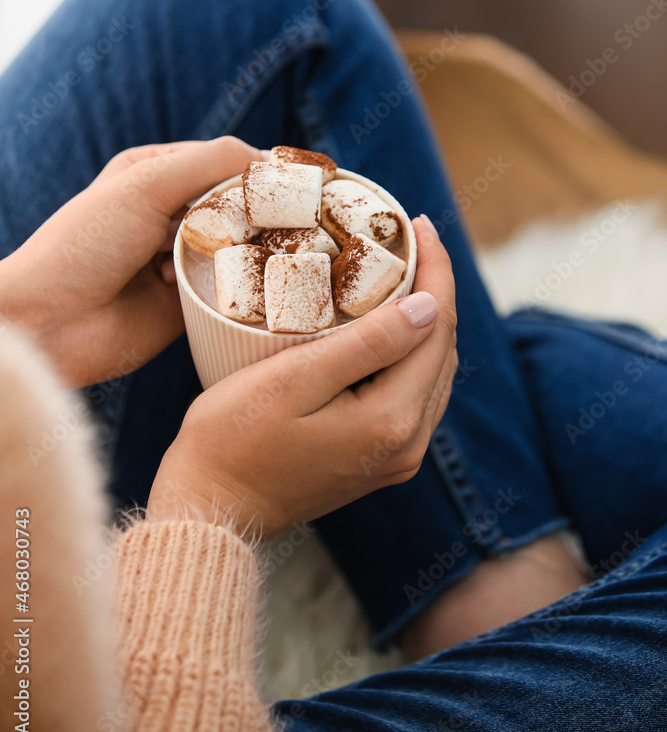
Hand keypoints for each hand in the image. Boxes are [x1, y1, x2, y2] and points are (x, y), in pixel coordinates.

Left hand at [0, 137, 261, 386]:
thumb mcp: (146, 184)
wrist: (50, 325)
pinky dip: (230, 288)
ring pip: (239, 248)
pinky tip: (208, 290)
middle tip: (255, 228)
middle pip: (238, 207)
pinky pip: (231, 290)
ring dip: (236, 254)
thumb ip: (210, 163)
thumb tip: (272, 159)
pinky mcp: (192, 303)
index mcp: (157, 173)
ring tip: (217, 260)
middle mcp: (172, 213)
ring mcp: (183, 260)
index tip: (286, 186)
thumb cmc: (87, 244)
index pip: (226, 162)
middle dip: (250, 217)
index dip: (256, 173)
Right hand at [147, 216, 456, 537]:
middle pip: (440, 349)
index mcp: (392, 421)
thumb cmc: (234, 438)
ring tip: (404, 271)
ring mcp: (396, 456)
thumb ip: (366, 345)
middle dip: (434, 289)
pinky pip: (411, 394)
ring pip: (430, 372)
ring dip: (424, 320)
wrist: (210, 507)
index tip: (418, 223)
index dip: (436, 270)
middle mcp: (407, 444)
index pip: (435, 328)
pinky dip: (407, 352)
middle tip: (411, 239)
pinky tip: (388, 326)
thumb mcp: (293, 380)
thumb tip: (430, 306)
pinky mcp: (379, 460)